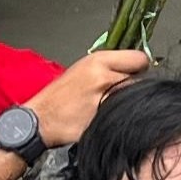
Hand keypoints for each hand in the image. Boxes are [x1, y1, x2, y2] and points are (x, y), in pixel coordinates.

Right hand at [30, 48, 149, 145]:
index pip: (139, 59)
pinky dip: (121, 119)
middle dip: (134, 88)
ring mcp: (106, 100)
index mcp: (98, 61)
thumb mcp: (82, 69)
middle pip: (140, 81)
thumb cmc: (59, 97)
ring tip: (111, 108)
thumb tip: (133, 68)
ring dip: (128, 104)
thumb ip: (109, 66)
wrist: (40, 120)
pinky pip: (125, 118)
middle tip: (119, 94)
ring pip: (134, 100)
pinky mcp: (105, 121)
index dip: (140, 68)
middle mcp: (104, 78)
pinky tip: (106, 120)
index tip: (135, 73)